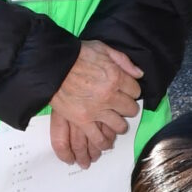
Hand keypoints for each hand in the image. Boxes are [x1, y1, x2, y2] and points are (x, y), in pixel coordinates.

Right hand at [48, 41, 141, 166]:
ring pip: (119, 126)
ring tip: (116, 124)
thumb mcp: (103, 48)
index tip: (126, 92)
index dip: (132, 91)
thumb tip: (139, 74)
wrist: (52, 65)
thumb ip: (123, 60)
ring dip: (119, 126)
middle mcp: (109, 95)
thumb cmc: (76, 53)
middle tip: (121, 107)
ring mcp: (96, 110)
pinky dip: (104, 142)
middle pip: (130, 109)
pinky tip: (105, 143)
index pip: (136, 91)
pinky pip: (98, 137)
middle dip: (128, 108)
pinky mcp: (82, 120)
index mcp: (116, 77)